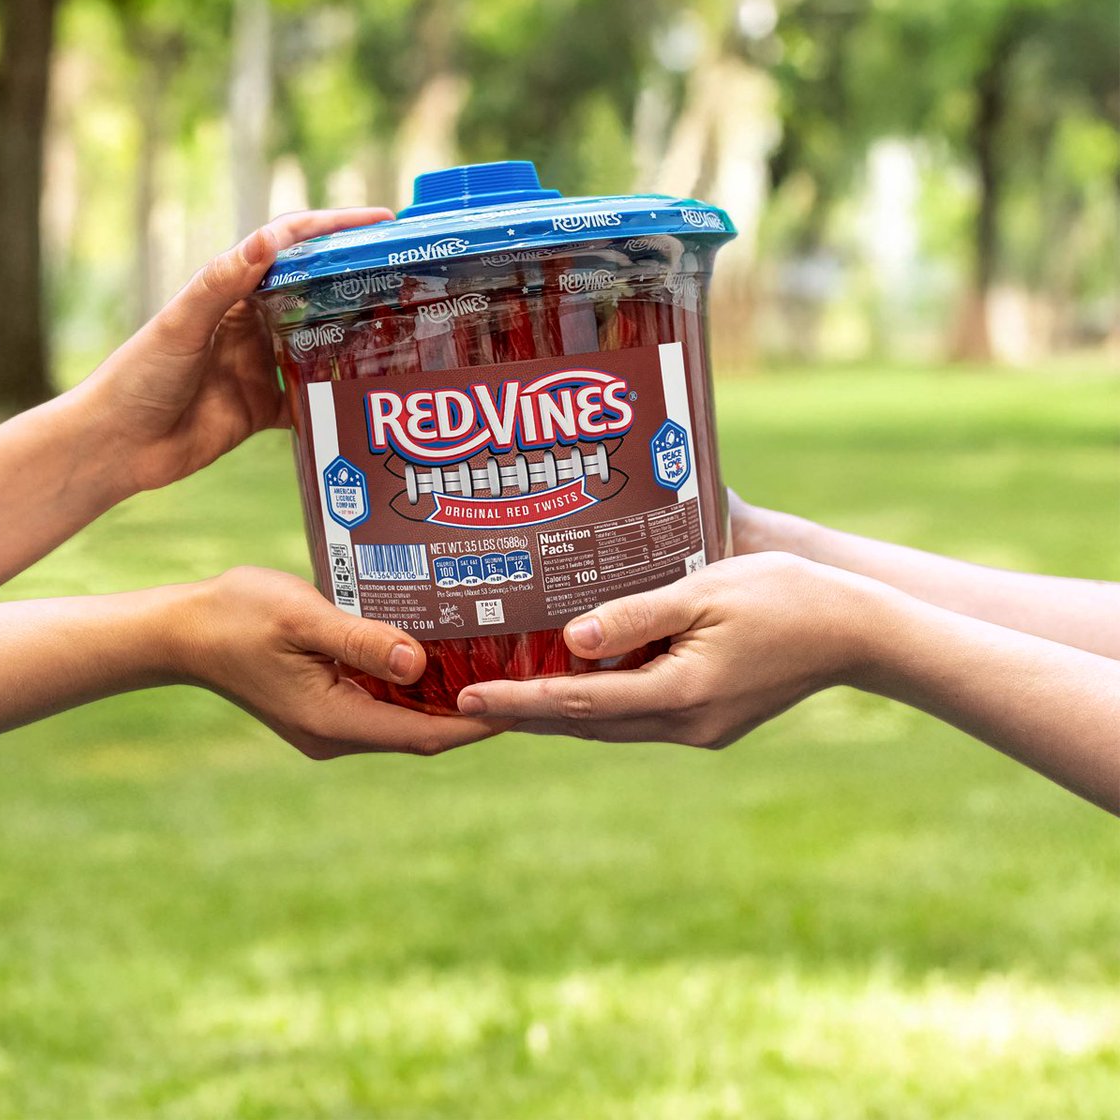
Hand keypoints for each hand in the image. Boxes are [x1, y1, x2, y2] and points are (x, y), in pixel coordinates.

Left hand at [74, 208, 392, 496]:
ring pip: (318, 346)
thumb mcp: (181, 324)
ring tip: (400, 334)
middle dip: (355, 282)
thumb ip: (224, 283)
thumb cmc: (138, 377)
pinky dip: (334, 398)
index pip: (290, 247)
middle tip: (405, 278)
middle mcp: (250, 325)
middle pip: (313, 293)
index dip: (334, 230)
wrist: (117, 446)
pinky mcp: (263, 409)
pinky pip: (309, 400)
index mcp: (231, 292)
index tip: (380, 222)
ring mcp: (259, 366)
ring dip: (352, 340)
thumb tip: (271, 238)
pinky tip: (365, 396)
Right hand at [181, 567, 509, 758]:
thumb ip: (362, 640)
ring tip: (493, 665)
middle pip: (421, 732)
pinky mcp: (324, 706)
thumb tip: (420, 664)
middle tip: (521, 678)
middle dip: (471, 711)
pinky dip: (414, 686)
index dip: (477, 722)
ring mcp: (329, 724)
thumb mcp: (303, 618)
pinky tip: (438, 654)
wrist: (183, 631)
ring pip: (404, 719)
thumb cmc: (238, 616)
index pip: (424, 734)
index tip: (521, 703)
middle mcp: (336, 733)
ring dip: (444, 698)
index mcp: (333, 720)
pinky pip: (383, 704)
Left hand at [457, 553, 878, 747]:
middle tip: (466, 704)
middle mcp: (685, 724)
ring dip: (559, 714)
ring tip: (506, 697)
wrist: (856, 632)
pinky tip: (576, 685)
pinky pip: (638, 717)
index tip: (466, 702)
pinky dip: (598, 706)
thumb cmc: (784, 596)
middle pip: (585, 725)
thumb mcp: (706, 591)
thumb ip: (636, 616)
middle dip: (525, 714)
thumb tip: (572, 641)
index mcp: (681, 694)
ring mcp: (700, 730)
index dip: (517, 701)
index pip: (578, 703)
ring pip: (611, 726)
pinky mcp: (711, 723)